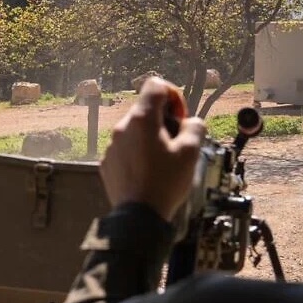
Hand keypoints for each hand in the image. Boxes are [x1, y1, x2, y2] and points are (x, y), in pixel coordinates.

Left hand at [100, 78, 207, 221]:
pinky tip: (149, 173)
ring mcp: (111, 146)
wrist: (138, 217)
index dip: (173, 95)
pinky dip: (138, 154)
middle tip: (176, 143)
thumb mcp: (191, 152)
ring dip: (151, 139)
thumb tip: (190, 122)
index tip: (180, 117)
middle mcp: (122, 128)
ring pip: (135, 131)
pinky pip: (126, 149)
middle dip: (164, 121)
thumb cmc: (165, 183)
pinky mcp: (107, 163)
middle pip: (145, 110)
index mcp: (141, 120)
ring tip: (164, 162)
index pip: (155, 85)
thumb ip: (195, 127)